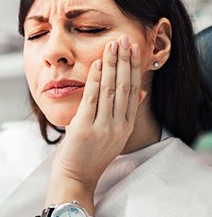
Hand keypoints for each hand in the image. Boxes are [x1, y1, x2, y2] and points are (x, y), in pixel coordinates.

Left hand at [50, 34, 144, 193]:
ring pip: (111, 90)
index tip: (134, 49)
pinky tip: (98, 64)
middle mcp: (118, 126)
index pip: (134, 91)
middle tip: (125, 39)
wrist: (75, 177)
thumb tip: (140, 92)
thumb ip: (125, 113)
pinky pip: (93, 99)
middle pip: (125, 87)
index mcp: (125, 127)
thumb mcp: (113, 135)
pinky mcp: (86, 128)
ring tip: (113, 45)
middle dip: (125, 61)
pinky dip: (96, 79)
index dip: (134, 68)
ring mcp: (103, 128)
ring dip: (112, 65)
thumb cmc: (89, 155)